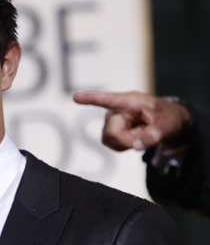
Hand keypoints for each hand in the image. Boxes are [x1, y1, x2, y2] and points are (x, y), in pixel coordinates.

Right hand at [74, 92, 190, 150]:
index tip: (76, 98)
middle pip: (113, 132)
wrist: (165, 120)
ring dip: (127, 142)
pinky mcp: (109, 130)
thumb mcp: (168, 125)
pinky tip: (133, 137)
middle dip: (129, 139)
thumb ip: (154, 135)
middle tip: (144, 134)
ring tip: (139, 133)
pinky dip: (124, 145)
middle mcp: (115, 110)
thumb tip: (136, 146)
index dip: (91, 99)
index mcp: (130, 101)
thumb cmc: (166, 116)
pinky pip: (111, 144)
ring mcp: (111, 121)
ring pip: (111, 140)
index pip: (108, 100)